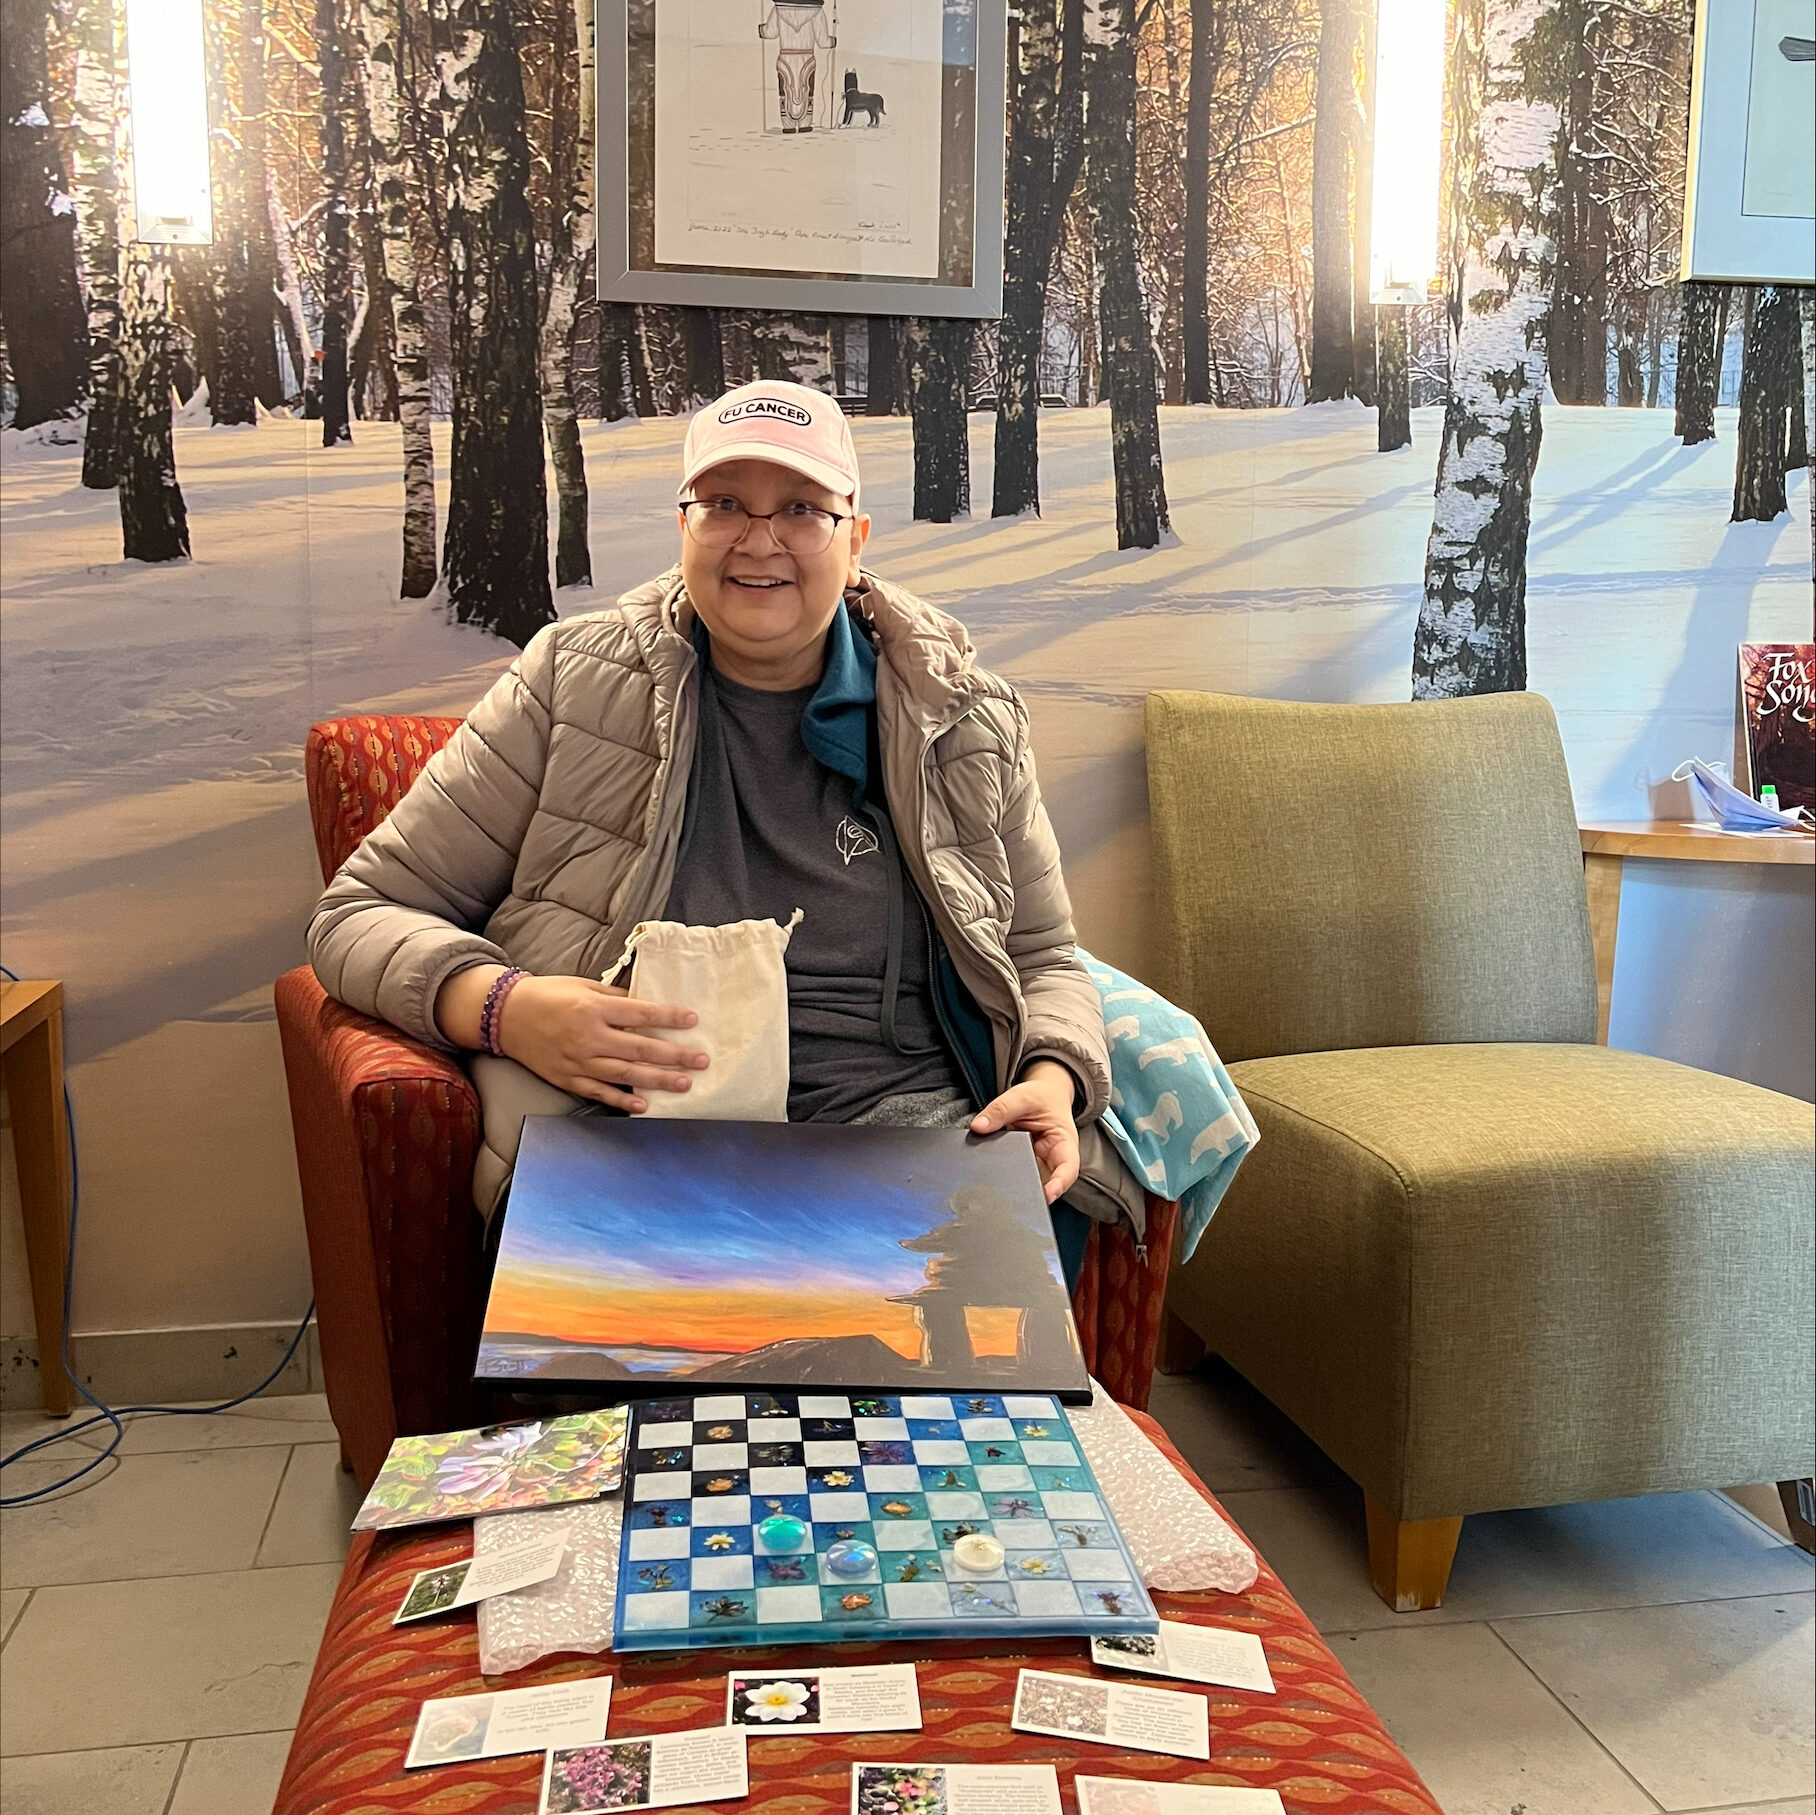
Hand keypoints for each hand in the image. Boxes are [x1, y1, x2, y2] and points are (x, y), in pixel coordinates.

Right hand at [438, 967, 707, 1112]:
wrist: (506, 1016)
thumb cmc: (548, 995)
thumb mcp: (583, 985)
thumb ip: (614, 996)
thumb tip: (645, 1004)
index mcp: (593, 1008)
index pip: (640, 1014)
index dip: (668, 1018)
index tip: (693, 1021)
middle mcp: (589, 1036)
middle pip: (640, 1049)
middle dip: (674, 1055)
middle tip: (702, 1061)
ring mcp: (578, 1061)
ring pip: (626, 1075)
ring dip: (658, 1081)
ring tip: (685, 1084)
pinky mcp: (568, 1079)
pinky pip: (599, 1092)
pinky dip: (622, 1101)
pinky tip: (645, 1107)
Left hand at [970, 1058, 1079, 1202]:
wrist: (1043, 1096)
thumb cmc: (1041, 1098)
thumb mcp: (1022, 1097)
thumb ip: (1000, 1110)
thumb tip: (979, 1126)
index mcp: (1064, 1142)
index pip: (1068, 1169)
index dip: (1059, 1185)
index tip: (1046, 1194)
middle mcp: (1054, 1160)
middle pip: (1048, 1183)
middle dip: (1033, 1192)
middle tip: (1014, 1196)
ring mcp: (1038, 1165)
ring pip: (1030, 1183)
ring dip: (1016, 1187)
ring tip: (1000, 1186)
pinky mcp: (1024, 1166)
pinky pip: (1015, 1176)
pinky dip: (1005, 1178)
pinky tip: (992, 1176)